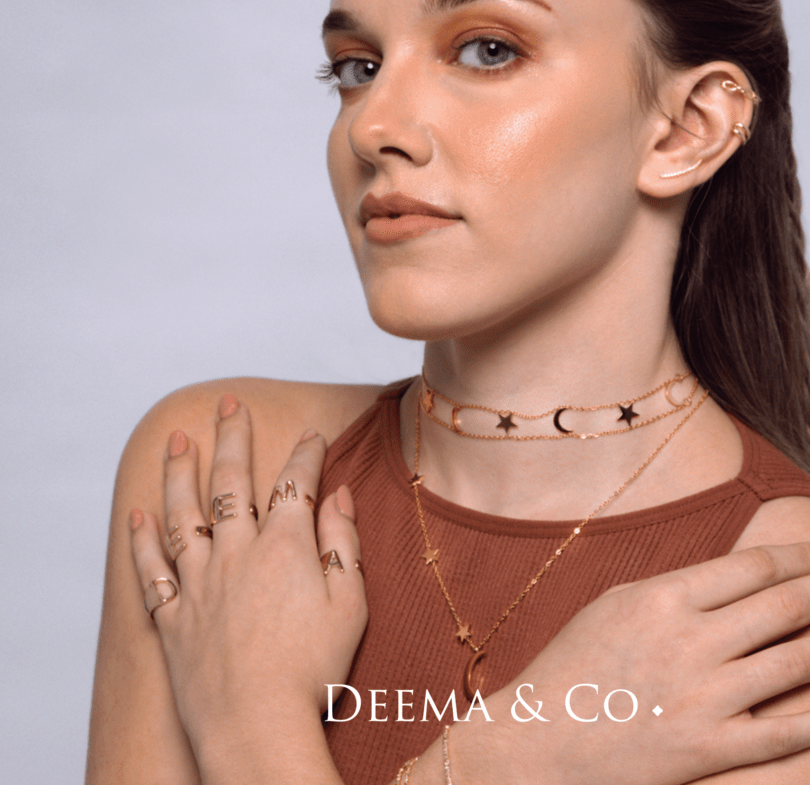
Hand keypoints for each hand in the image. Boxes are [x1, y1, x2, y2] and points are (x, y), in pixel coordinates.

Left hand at [128, 393, 367, 772]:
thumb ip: (342, 543)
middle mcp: (237, 552)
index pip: (295, 482)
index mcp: (285, 546)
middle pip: (231, 481)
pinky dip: (142, 539)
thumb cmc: (312, 670)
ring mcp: (199, 582)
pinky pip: (151, 569)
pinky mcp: (172, 616)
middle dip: (232, 437)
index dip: (307, 454)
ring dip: (179, 472)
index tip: (313, 435)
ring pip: (183, 512)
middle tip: (229, 403)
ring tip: (177, 439)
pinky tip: (137, 513)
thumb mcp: (351, 603)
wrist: (255, 728)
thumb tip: (338, 496)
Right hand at [457, 543, 809, 784]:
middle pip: (787, 605)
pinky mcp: (710, 750)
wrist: (537, 742)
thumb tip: (739, 576)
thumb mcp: (618, 604)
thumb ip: (679, 588)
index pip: (754, 567)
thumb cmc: (573, 666)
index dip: (804, 556)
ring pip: (799, 662)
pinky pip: (787, 733)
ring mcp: (703, 698)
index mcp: (664, 597)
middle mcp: (691, 641)